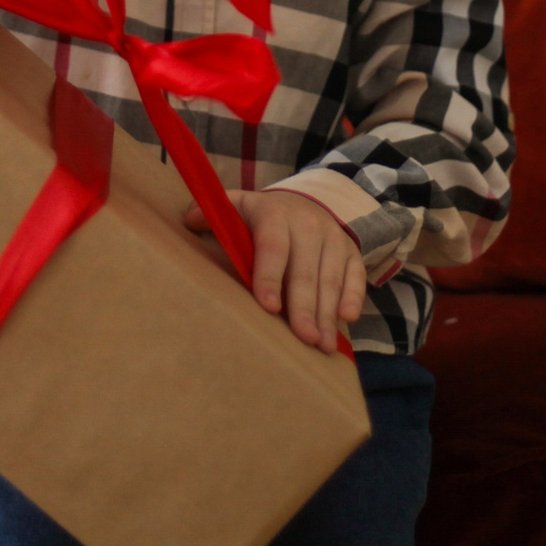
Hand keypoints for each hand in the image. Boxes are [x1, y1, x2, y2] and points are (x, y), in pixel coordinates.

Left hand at [184, 189, 363, 353]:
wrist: (305, 201)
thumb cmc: (263, 217)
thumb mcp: (240, 206)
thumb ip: (216, 212)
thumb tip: (190, 221)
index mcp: (275, 215)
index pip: (273, 247)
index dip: (270, 276)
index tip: (268, 307)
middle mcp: (307, 224)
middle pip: (305, 270)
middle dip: (304, 306)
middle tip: (303, 338)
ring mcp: (333, 238)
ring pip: (331, 278)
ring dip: (327, 313)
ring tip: (322, 344)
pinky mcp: (351, 251)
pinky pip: (355, 275)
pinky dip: (354, 296)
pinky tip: (347, 320)